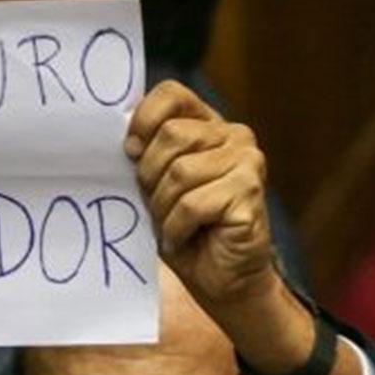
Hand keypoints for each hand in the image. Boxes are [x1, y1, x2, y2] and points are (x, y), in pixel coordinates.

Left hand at [125, 80, 274, 312]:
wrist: (223, 280)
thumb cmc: (185, 231)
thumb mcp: (157, 186)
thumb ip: (146, 156)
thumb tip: (125, 142)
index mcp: (208, 125)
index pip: (172, 94)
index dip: (144, 119)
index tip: (130, 151)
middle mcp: (234, 135)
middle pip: (171, 135)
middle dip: (151, 177)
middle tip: (157, 205)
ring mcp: (247, 162)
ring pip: (180, 173)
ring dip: (164, 208)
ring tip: (174, 225)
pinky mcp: (250, 192)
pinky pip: (192, 204)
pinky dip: (177, 228)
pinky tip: (185, 237)